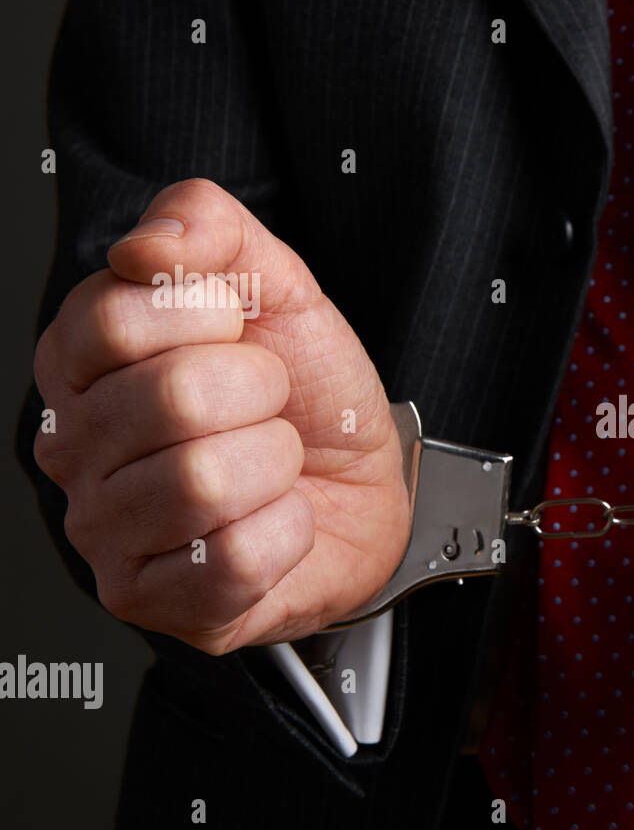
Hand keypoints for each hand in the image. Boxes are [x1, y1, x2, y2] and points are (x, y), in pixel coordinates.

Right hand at [33, 179, 410, 652]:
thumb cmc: (308, 396)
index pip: (116, 319)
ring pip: (204, 483)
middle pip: (171, 399)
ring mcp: (104, 532)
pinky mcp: (153, 600)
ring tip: (272, 465)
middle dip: (259, 393)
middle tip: (267, 407)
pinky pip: (234, 558)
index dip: (210, 317)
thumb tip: (146, 245)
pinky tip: (275, 521)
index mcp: (82, 361)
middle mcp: (73, 448)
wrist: (364, 483)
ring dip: (276, 465)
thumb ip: (211, 229)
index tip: (238, 332)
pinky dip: (287, 533)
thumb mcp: (278, 287)